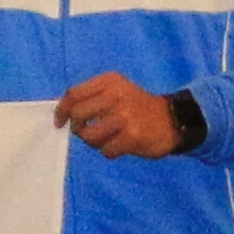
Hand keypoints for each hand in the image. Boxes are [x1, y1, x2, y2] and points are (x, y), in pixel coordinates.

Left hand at [56, 72, 187, 159]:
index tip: (60, 122)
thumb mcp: (117, 91)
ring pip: (89, 135)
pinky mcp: (132, 136)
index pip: (74, 94)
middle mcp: (116, 95)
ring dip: (94, 143)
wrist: (174, 119)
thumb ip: (93, 97)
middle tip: (88, 132)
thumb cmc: (138, 107)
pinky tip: (121, 145)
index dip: (62, 110)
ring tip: (107, 139)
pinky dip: (110, 151)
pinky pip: (106, 150)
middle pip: (78, 115)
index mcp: (109, 81)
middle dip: (78, 128)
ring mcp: (124, 116)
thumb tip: (65, 113)